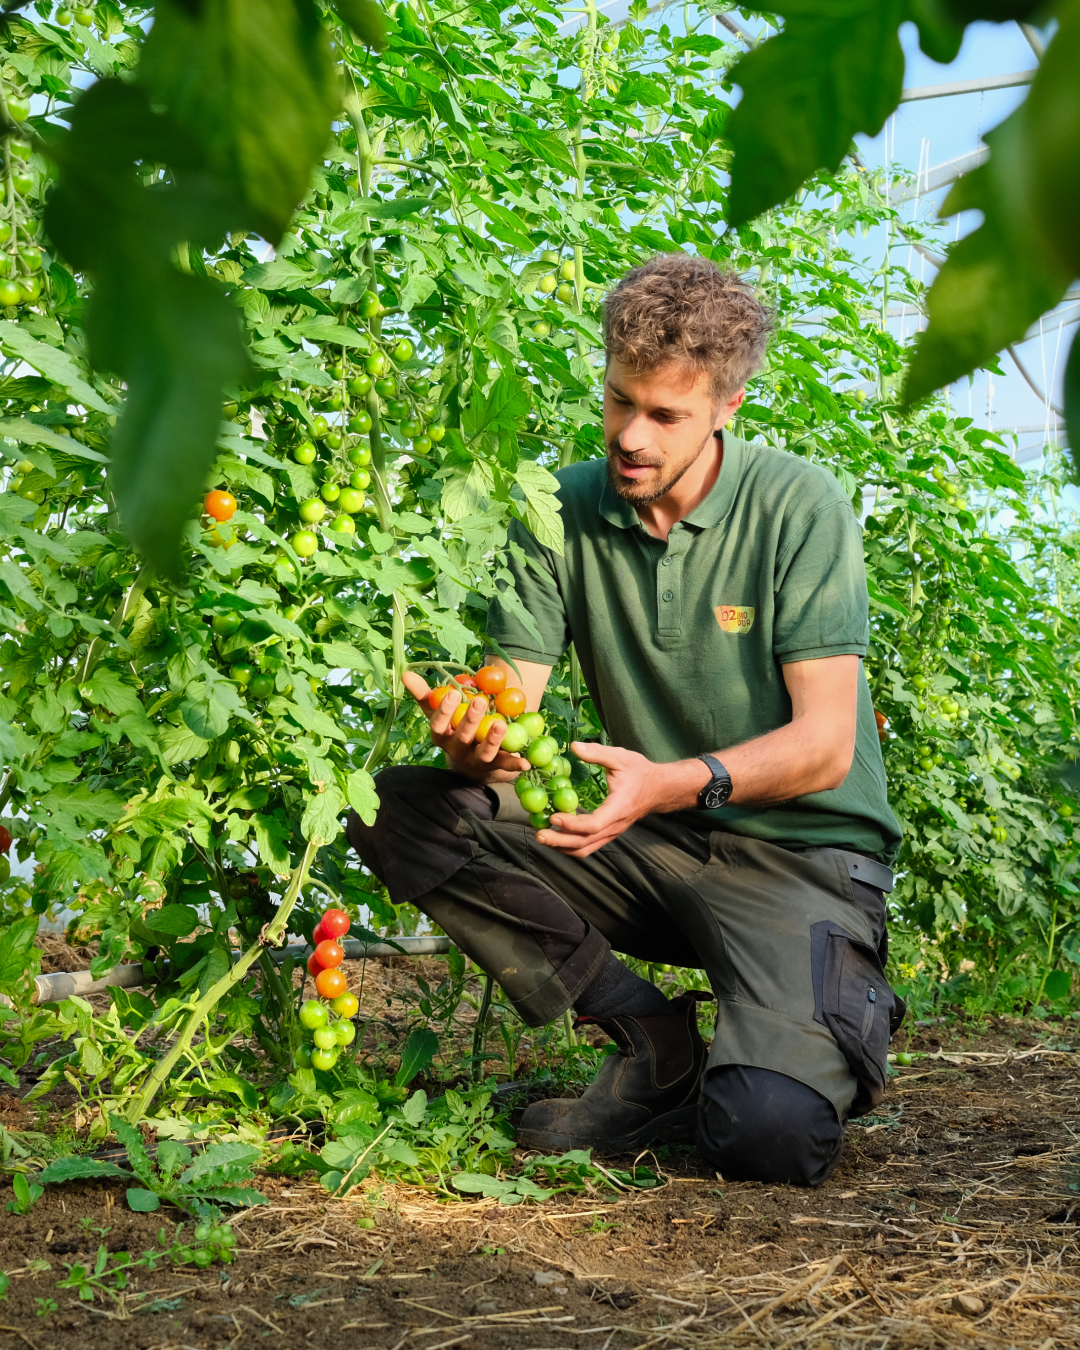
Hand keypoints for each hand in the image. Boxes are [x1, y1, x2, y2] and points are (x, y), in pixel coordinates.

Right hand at [402, 670, 528, 780]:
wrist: (470, 763)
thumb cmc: (453, 729)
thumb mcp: (438, 713)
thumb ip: (426, 695)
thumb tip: (405, 674)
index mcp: (442, 736)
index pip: (438, 726)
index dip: (443, 712)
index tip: (451, 694)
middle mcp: (457, 751)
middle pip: (461, 738)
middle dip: (469, 721)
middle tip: (480, 702)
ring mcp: (476, 760)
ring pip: (482, 753)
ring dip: (492, 740)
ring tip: (501, 724)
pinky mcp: (494, 767)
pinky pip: (504, 765)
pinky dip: (515, 764)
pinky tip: (525, 762)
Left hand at [536, 742, 692, 857]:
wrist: (659, 789)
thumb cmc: (640, 772)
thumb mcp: (620, 757)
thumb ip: (597, 753)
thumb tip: (573, 746)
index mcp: (618, 808)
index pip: (594, 824)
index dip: (572, 824)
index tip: (553, 817)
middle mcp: (614, 826)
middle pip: (585, 843)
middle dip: (560, 842)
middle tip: (539, 835)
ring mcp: (612, 833)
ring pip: (586, 849)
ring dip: (563, 847)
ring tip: (543, 838)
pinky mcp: (608, 833)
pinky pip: (588, 846)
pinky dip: (570, 846)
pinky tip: (556, 836)